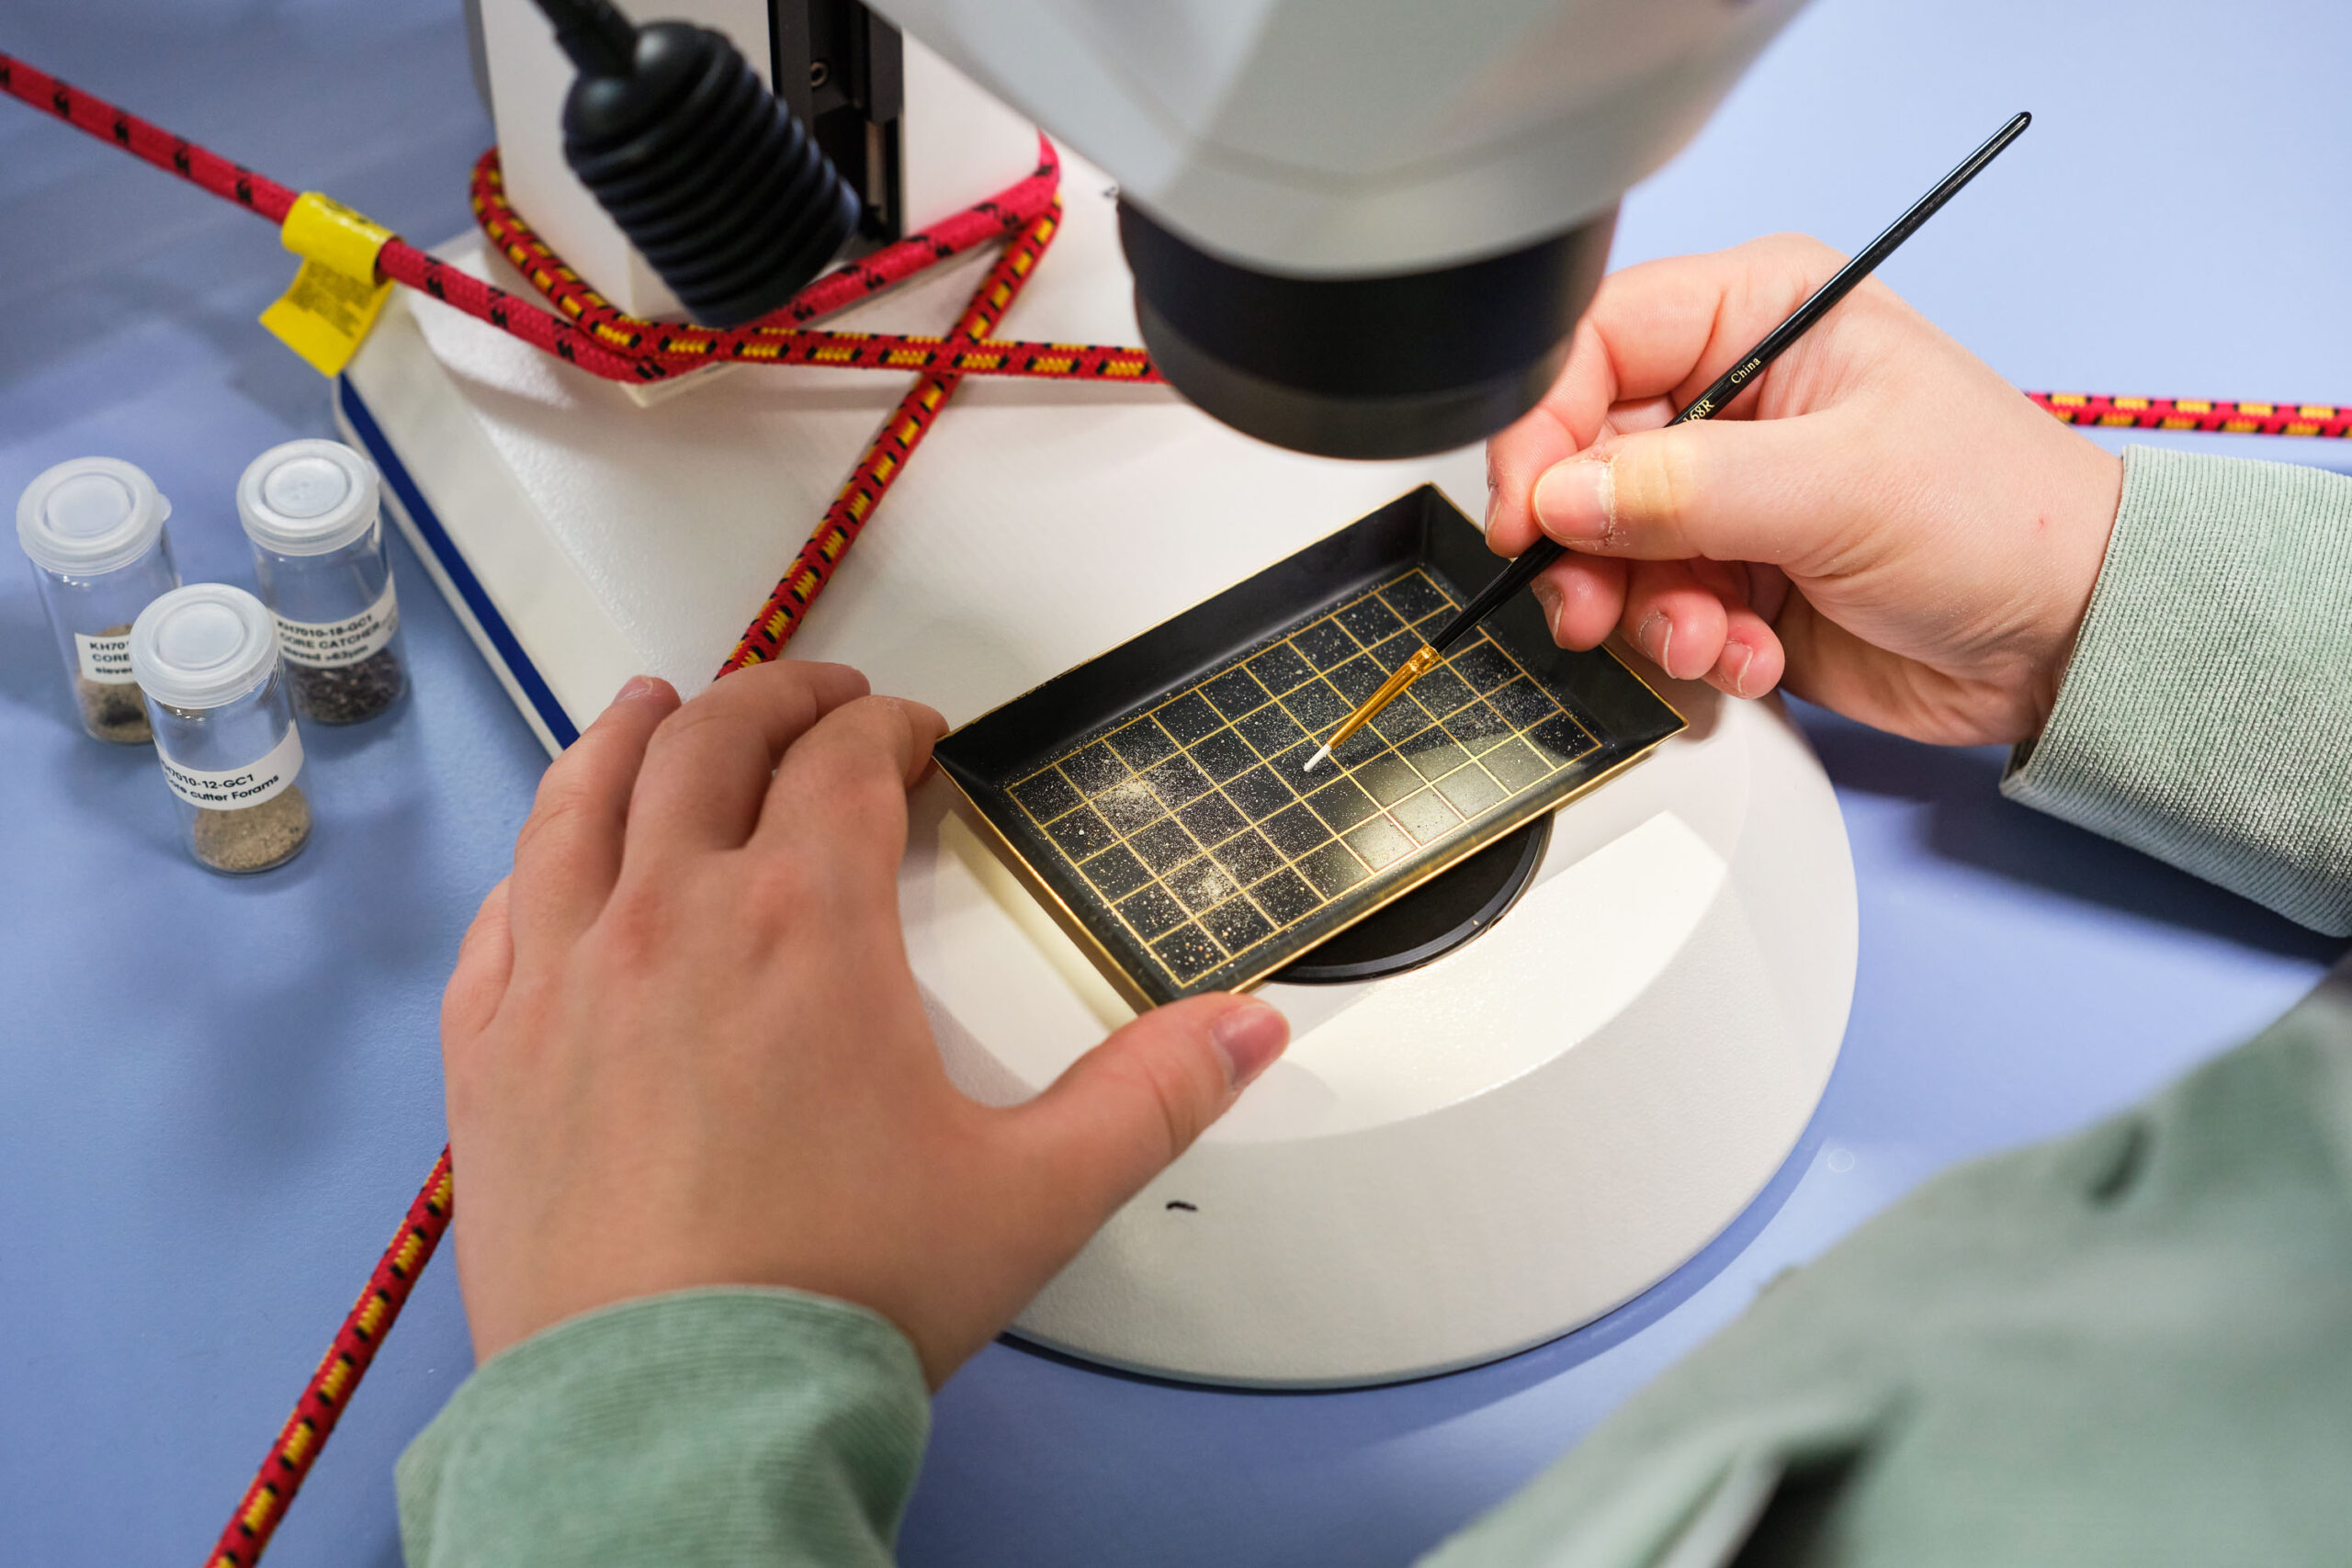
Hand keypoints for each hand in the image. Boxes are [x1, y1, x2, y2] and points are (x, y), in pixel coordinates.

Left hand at [439, 663, 1289, 1382]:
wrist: (675, 1422)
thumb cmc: (841, 1300)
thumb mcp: (1032, 1195)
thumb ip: (1151, 1096)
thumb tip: (1247, 1027)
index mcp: (803, 922)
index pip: (844, 764)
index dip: (889, 727)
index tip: (915, 734)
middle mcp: (671, 917)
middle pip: (712, 743)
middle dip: (775, 698)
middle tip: (817, 700)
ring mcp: (562, 976)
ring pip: (586, 798)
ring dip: (636, 732)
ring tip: (661, 703)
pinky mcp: (489, 1050)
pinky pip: (503, 908)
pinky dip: (540, 853)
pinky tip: (556, 855)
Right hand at [1484, 235, 2123, 745]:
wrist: (2068, 641)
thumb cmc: (2002, 519)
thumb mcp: (1838, 486)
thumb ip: (1685, 488)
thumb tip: (1565, 497)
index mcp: (1760, 317)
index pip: (1595, 344)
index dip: (1544, 427)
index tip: (1531, 511)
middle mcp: (1732, 398)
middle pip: (1582, 457)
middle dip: (1586, 545)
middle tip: (1595, 603)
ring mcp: (1728, 493)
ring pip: (1606, 547)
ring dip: (1641, 610)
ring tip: (1705, 637)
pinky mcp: (1731, 575)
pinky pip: (1651, 609)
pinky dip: (1687, 646)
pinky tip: (1750, 654)